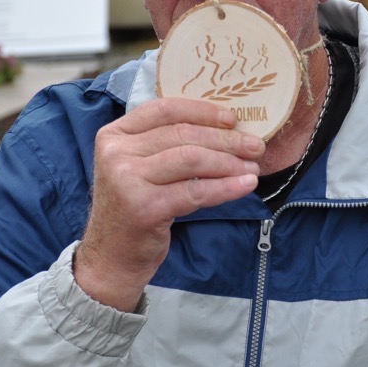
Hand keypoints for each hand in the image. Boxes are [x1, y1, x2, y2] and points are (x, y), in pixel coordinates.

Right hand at [75, 98, 264, 311]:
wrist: (112, 257)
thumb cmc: (134, 207)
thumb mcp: (139, 167)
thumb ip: (164, 144)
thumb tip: (223, 128)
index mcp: (114, 135)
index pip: (164, 109)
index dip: (202, 111)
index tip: (232, 119)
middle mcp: (116, 153)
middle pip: (182, 134)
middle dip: (225, 139)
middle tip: (255, 146)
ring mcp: (127, 180)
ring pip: (191, 159)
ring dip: (229, 162)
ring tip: (252, 167)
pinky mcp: (144, 207)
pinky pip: (195, 191)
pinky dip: (225, 187)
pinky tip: (245, 186)